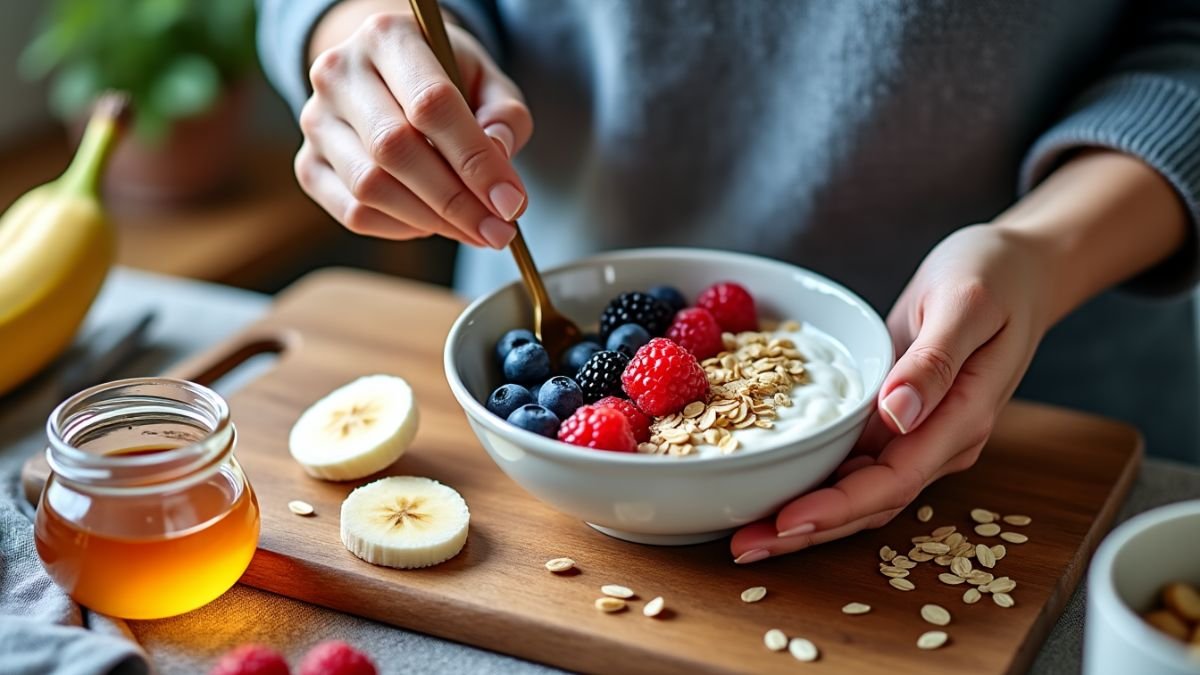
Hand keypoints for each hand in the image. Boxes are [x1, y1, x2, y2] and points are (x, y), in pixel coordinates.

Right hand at [295, 8, 531, 248]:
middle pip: (395, 148)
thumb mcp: (488, 82)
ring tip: (474, 228)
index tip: (511, 203)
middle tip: (498, 231)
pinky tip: (433, 222)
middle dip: (456, 201)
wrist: (390, 74)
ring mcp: (316, 120)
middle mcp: (338, 72)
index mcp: (387, 36)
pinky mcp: (308, 164)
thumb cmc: (448, 78)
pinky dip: (401, 228)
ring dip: (431, 220)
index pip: (431, 104)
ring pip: (371, 186)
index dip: (475, 160)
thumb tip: (497, 159)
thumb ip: (504, 118)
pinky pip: (354, 212)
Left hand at [730, 224, 1053, 562]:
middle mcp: (939, 440)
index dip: (838, 507)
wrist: (1018, 268)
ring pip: (858, 491)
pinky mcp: (898, 419)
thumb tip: (898, 414)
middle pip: (869, 503)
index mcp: (960, 419)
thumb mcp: (965, 306)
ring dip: (804, 514)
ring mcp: (918, 434)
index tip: (786, 522)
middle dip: (807, 529)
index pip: (893, 482)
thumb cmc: (995, 277)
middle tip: (744, 546)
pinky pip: (853, 461)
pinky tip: (773, 486)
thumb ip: (934, 363)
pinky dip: (814, 479)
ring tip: (745, 532)